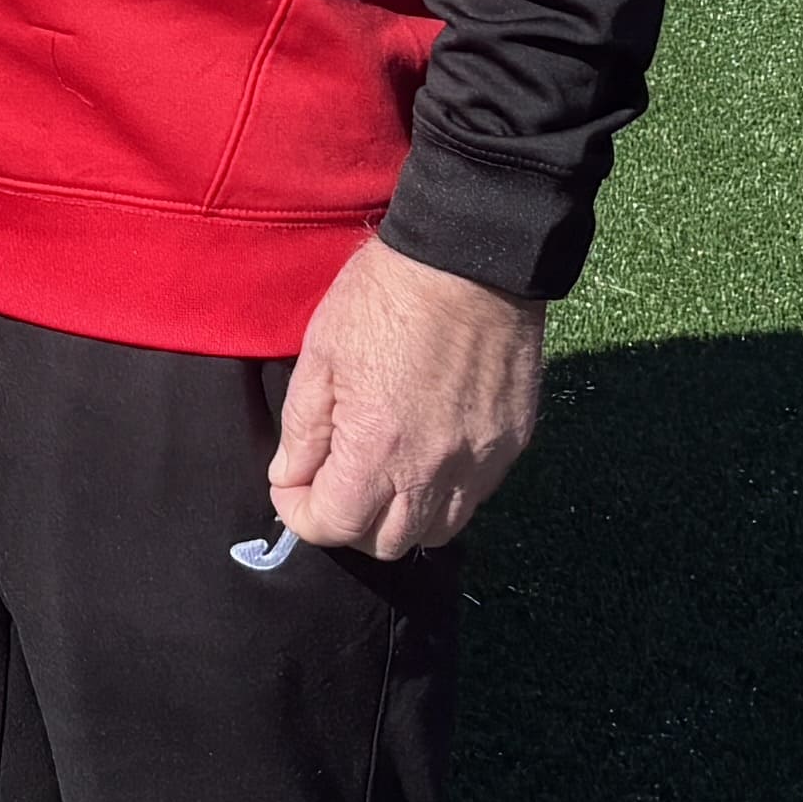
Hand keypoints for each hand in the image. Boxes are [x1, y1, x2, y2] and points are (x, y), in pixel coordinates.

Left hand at [265, 243, 545, 557]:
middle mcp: (434, 471)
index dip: (300, 514)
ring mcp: (480, 461)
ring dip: (400, 516)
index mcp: (378, 450)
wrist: (471, 258)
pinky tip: (427, 455)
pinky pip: (475, 497)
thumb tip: (290, 476)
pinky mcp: (512, 444)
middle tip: (333, 481)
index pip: (334, 526)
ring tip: (381, 475)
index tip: (290, 485)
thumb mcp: (321, 353)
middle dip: (349, 522)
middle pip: (387, 543)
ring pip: (437, 531)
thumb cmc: (387, 296)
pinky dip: (444, 492)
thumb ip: (304, 427)